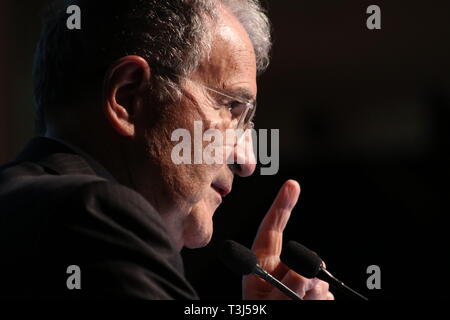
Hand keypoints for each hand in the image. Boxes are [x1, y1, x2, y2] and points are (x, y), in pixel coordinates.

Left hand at [243, 180, 333, 299]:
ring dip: (316, 294)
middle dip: (310, 268)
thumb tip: (312, 276)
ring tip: (301, 306)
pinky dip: (321, 301)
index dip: (282, 206)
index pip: (271, 229)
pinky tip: (313, 306)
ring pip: (317, 280)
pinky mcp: (309, 296)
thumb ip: (290, 289)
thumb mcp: (270, 304)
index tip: (292, 184)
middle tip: (308, 292)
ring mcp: (294, 284)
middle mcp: (277, 272)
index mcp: (259, 267)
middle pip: (302, 257)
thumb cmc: (262, 315)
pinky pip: (323, 293)